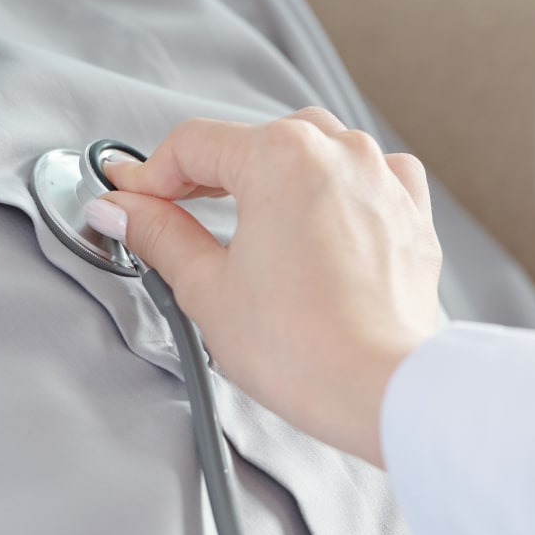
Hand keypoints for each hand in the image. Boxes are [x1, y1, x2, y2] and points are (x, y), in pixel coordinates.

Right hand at [92, 108, 442, 466]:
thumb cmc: (303, 348)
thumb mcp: (206, 288)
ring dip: (276, 177)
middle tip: (175, 211)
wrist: (379, 391)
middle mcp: (340, 154)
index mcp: (282, 157)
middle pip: (255, 142)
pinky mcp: (411, 217)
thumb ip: (159, 235)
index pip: (195, 144)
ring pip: (316, 152)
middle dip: (211, 175)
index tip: (131, 198)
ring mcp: (383, 181)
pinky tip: (318, 222)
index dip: (150, 173)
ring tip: (247, 220)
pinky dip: (338, 191)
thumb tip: (123, 211)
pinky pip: (369, 180)